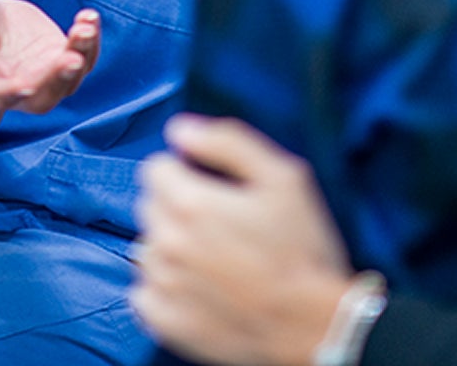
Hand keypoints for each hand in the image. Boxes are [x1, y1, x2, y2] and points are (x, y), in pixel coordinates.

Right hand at [0, 0, 100, 114]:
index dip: (12, 94)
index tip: (25, 85)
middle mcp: (19, 87)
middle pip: (44, 97)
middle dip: (59, 79)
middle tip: (71, 58)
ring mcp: (44, 73)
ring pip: (71, 77)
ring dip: (82, 55)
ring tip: (85, 27)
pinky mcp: (60, 53)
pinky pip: (83, 54)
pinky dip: (90, 39)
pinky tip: (90, 17)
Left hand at [132, 115, 357, 365]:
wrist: (313, 326)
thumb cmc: (302, 249)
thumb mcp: (282, 177)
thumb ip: (227, 142)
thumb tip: (180, 129)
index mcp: (191, 204)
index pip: (155, 168)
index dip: (184, 170)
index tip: (211, 185)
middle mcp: (167, 243)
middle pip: (150, 204)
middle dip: (177, 204)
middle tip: (219, 222)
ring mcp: (163, 286)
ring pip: (148, 246)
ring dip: (171, 245)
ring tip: (212, 256)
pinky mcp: (166, 323)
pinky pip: (143, 292)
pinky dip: (162, 287)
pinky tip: (195, 286)